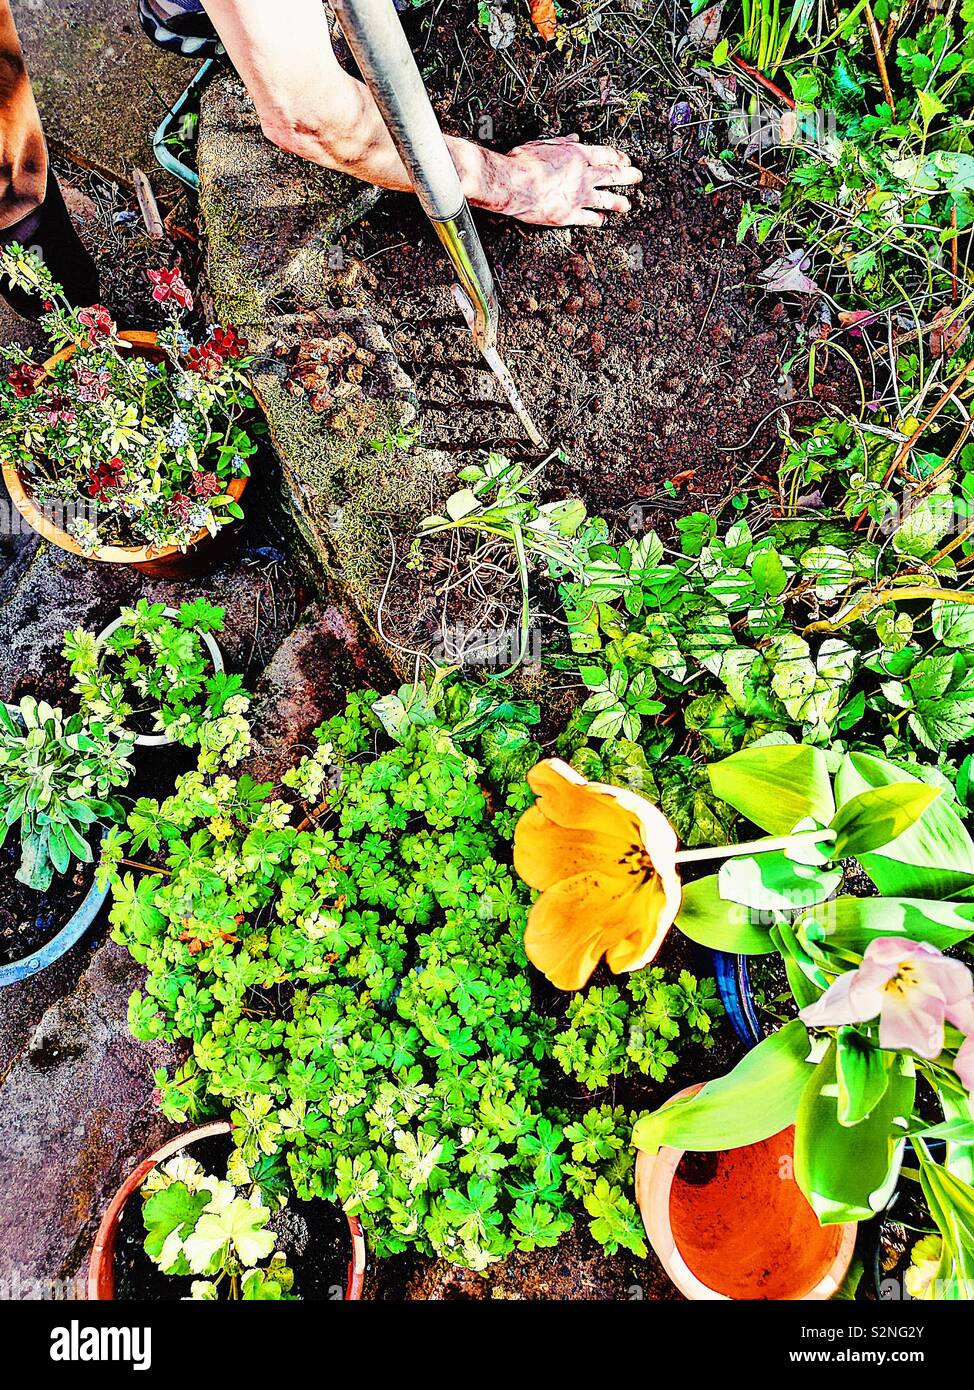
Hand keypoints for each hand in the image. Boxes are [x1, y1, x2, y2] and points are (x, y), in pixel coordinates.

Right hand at [498, 134, 641, 226]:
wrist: (514, 184)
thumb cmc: (524, 162)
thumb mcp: (543, 143)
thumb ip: (561, 142)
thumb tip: (574, 137)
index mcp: (578, 154)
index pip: (606, 154)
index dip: (618, 157)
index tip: (626, 160)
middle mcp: (584, 175)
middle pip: (613, 175)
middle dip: (628, 176)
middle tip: (637, 177)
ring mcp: (579, 196)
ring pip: (606, 199)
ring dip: (619, 202)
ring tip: (627, 205)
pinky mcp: (570, 214)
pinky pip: (589, 218)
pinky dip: (598, 219)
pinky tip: (603, 221)